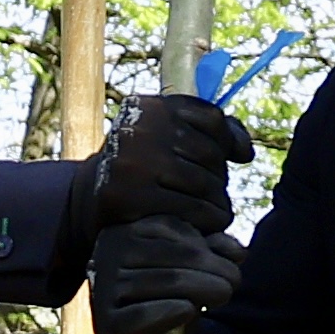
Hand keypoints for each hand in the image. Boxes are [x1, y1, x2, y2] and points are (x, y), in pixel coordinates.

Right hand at [85, 91, 250, 235]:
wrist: (87, 198)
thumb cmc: (140, 167)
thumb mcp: (165, 139)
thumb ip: (208, 133)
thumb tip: (247, 151)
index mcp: (151, 106)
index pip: (211, 119)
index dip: (229, 141)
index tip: (236, 158)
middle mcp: (140, 129)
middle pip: (209, 154)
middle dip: (221, 179)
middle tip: (220, 196)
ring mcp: (133, 163)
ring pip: (204, 184)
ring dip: (219, 204)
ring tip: (219, 213)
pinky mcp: (129, 197)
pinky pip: (189, 210)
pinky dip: (206, 221)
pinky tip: (208, 226)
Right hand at [90, 212, 240, 333]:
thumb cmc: (165, 292)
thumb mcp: (189, 265)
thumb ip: (212, 250)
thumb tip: (238, 251)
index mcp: (127, 229)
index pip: (171, 229)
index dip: (207, 244)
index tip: (233, 260)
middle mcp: (110, 252)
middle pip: (172, 256)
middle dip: (213, 268)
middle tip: (235, 282)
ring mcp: (104, 287)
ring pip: (163, 283)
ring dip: (204, 288)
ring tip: (225, 294)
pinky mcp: (106, 323)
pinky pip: (142, 316)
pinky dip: (170, 312)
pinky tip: (190, 310)